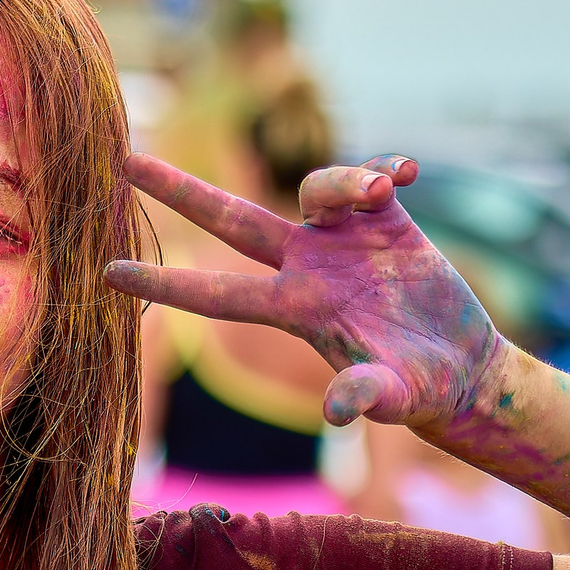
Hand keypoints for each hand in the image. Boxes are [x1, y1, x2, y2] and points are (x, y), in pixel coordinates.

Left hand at [105, 153, 505, 428]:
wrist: (459, 369)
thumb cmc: (420, 390)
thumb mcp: (396, 398)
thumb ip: (366, 397)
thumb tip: (337, 409)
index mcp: (296, 309)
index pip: (216, 294)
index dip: (165, 282)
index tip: (109, 273)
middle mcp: (307, 268)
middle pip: (231, 220)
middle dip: (180, 190)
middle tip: (125, 159)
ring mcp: (342, 241)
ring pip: (316, 188)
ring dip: (342, 179)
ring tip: (382, 189)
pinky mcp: (386, 222)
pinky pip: (371, 177)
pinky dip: (383, 166)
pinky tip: (407, 171)